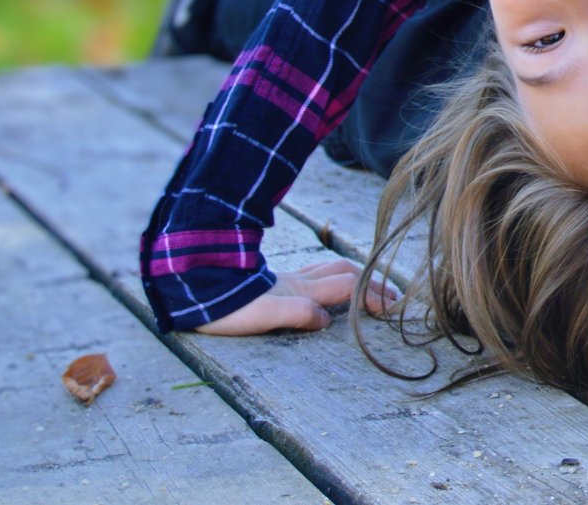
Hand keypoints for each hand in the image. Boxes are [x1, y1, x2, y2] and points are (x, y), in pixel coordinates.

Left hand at [192, 258, 398, 335]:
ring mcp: (287, 278)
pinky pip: (313, 270)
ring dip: (355, 273)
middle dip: (371, 282)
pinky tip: (326, 279)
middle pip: (345, 273)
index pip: (346, 287)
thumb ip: (295, 313)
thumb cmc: (226, 306)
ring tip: (368, 283)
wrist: (196, 283)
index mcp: (300, 291)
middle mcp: (298, 281)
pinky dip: (331, 272)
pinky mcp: (274, 280)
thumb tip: (324, 320)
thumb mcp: (260, 315)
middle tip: (390, 296)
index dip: (371, 294)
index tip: (391, 306)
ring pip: (330, 267)